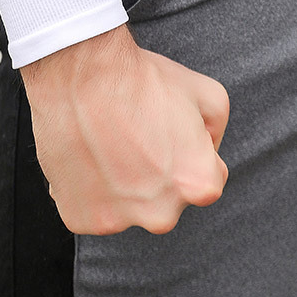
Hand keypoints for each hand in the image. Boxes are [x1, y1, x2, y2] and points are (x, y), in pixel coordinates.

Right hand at [19, 23, 229, 235]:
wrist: (79, 75)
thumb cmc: (140, 80)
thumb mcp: (206, 91)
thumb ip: (217, 130)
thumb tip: (207, 148)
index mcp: (198, 185)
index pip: (208, 178)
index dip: (190, 149)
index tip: (168, 132)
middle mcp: (161, 214)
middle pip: (167, 198)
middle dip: (158, 172)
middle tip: (137, 135)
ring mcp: (118, 221)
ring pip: (129, 206)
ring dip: (123, 183)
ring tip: (108, 142)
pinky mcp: (82, 219)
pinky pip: (93, 209)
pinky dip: (91, 189)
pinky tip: (88, 155)